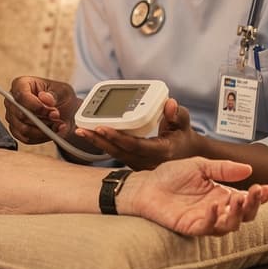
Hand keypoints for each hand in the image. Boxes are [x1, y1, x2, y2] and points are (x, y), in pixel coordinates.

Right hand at [4, 75, 80, 144]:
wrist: (64, 111)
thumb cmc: (61, 97)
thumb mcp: (63, 91)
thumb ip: (54, 95)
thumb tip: (45, 98)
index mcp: (21, 84)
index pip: (21, 96)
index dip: (36, 106)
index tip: (52, 111)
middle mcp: (12, 100)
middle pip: (21, 115)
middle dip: (42, 120)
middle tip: (57, 118)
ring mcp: (12, 116)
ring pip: (24, 129)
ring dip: (44, 130)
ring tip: (58, 125)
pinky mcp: (16, 131)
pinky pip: (26, 139)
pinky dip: (42, 137)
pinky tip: (52, 131)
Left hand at [75, 99, 200, 169]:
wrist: (187, 153)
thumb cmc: (183, 135)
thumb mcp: (184, 123)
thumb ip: (177, 113)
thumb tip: (169, 103)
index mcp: (161, 152)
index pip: (134, 145)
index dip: (117, 137)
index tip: (101, 127)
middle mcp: (148, 162)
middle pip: (119, 152)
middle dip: (99, 141)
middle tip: (81, 129)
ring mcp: (140, 165)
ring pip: (115, 155)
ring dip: (98, 143)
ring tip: (80, 131)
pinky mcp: (135, 163)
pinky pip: (117, 154)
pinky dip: (104, 145)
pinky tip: (91, 135)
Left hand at [121, 157, 267, 235]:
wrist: (145, 185)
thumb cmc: (170, 176)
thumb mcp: (200, 165)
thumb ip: (223, 168)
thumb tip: (249, 169)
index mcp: (221, 195)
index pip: (246, 198)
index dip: (261, 196)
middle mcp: (217, 209)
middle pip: (244, 215)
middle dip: (253, 205)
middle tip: (255, 192)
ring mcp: (205, 220)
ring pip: (230, 225)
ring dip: (237, 214)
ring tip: (237, 198)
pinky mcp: (191, 227)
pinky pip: (207, 227)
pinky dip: (213, 218)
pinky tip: (214, 206)